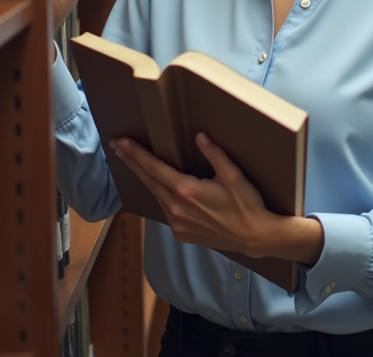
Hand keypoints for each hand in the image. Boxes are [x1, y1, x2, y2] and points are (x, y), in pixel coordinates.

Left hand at [110, 132, 322, 263]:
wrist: (255, 236)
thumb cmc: (247, 205)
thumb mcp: (234, 176)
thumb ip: (215, 155)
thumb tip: (199, 137)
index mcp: (187, 191)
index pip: (154, 168)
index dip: (136, 154)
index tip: (121, 143)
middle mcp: (177, 208)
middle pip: (148, 181)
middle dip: (132, 163)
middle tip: (117, 148)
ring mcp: (178, 224)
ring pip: (157, 196)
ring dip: (146, 179)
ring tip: (136, 165)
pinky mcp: (182, 234)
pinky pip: (166, 211)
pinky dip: (161, 197)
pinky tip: (162, 190)